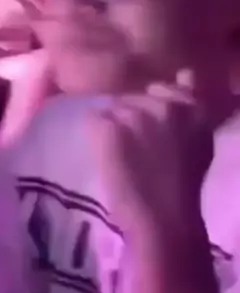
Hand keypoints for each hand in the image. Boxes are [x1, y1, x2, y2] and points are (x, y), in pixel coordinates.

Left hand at [88, 76, 213, 240]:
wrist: (165, 220)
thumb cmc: (182, 187)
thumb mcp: (199, 140)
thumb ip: (192, 104)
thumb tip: (186, 72)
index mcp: (192, 107)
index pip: (164, 88)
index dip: (154, 107)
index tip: (152, 131)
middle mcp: (165, 104)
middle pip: (134, 97)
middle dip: (132, 116)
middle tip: (136, 148)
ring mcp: (135, 114)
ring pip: (112, 108)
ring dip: (113, 126)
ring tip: (122, 155)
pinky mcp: (109, 128)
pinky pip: (93, 120)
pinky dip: (96, 136)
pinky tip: (108, 157)